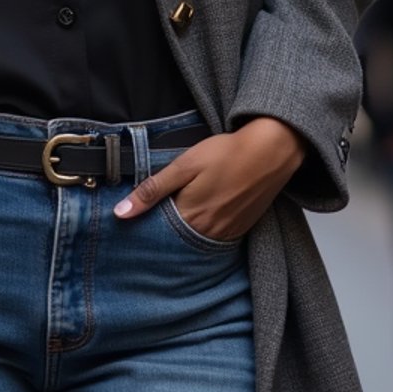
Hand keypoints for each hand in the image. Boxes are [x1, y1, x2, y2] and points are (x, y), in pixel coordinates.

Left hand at [113, 117, 306, 240]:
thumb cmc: (227, 153)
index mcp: (190, 216)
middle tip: (156, 216)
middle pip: (176, 240)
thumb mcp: (183, 166)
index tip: (135, 220)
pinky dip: (204, 230)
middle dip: (164, 232)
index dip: (146, 226)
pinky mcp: (241, 228)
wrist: (271, 151)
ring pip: (196, 240)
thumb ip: (152, 190)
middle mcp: (208, 232)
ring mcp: (227, 233)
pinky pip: (216, 238)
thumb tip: (120, 213)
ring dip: (184, 232)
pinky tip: (202, 213)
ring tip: (179, 212)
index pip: (158, 233)